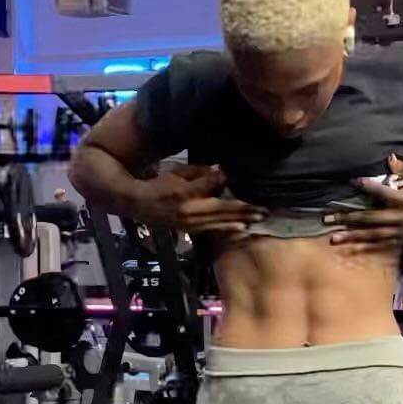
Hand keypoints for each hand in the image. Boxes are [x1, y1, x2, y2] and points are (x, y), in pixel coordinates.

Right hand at [133, 164, 263, 234]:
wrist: (139, 204)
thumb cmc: (159, 184)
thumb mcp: (176, 172)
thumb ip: (199, 172)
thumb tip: (221, 172)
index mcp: (184, 193)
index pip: (209, 185)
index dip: (222, 180)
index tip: (234, 176)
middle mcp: (189, 211)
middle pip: (221, 210)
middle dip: (243, 210)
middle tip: (263, 209)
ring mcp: (190, 223)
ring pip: (219, 223)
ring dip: (240, 221)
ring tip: (258, 220)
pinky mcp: (190, 230)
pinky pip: (212, 231)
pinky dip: (228, 230)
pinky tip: (241, 230)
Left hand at [325, 155, 402, 250]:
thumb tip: (389, 159)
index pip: (379, 191)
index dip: (365, 185)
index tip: (353, 181)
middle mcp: (400, 216)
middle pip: (368, 218)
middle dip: (346, 219)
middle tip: (326, 220)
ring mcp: (402, 230)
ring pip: (372, 235)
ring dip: (352, 236)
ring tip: (333, 238)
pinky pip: (383, 245)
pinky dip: (367, 247)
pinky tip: (353, 249)